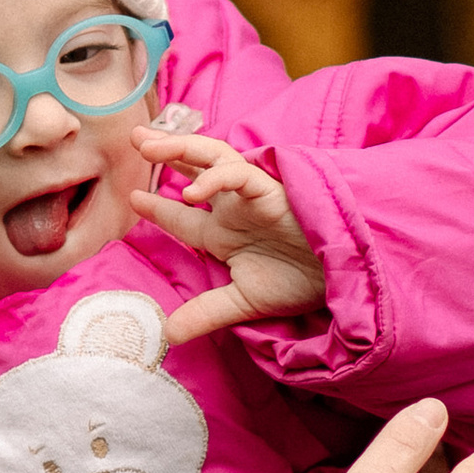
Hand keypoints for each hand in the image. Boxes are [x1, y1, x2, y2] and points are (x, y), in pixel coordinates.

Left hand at [129, 129, 325, 343]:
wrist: (340, 277)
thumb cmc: (301, 283)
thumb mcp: (243, 302)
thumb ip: (205, 314)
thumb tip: (168, 335)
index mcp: (224, 232)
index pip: (181, 217)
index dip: (156, 207)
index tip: (132, 197)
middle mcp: (233, 208)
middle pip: (193, 169)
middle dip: (165, 151)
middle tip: (135, 138)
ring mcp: (251, 196)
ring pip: (213, 158)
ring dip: (180, 147)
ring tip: (150, 145)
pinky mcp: (271, 191)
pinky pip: (239, 175)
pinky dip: (215, 180)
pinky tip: (193, 191)